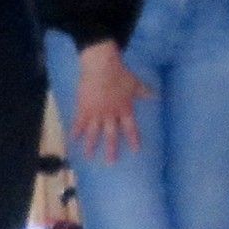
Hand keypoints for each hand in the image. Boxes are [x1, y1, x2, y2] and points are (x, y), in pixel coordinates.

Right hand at [71, 38, 148, 162]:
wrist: (101, 66)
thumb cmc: (120, 73)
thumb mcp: (135, 83)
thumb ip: (145, 92)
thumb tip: (156, 95)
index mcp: (124, 109)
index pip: (130, 128)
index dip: (133, 139)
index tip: (136, 151)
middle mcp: (110, 114)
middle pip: (111, 135)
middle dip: (111, 149)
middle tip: (111, 162)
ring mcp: (96, 113)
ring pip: (93, 132)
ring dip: (91, 145)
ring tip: (88, 156)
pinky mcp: (83, 108)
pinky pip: (79, 123)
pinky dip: (75, 131)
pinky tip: (72, 140)